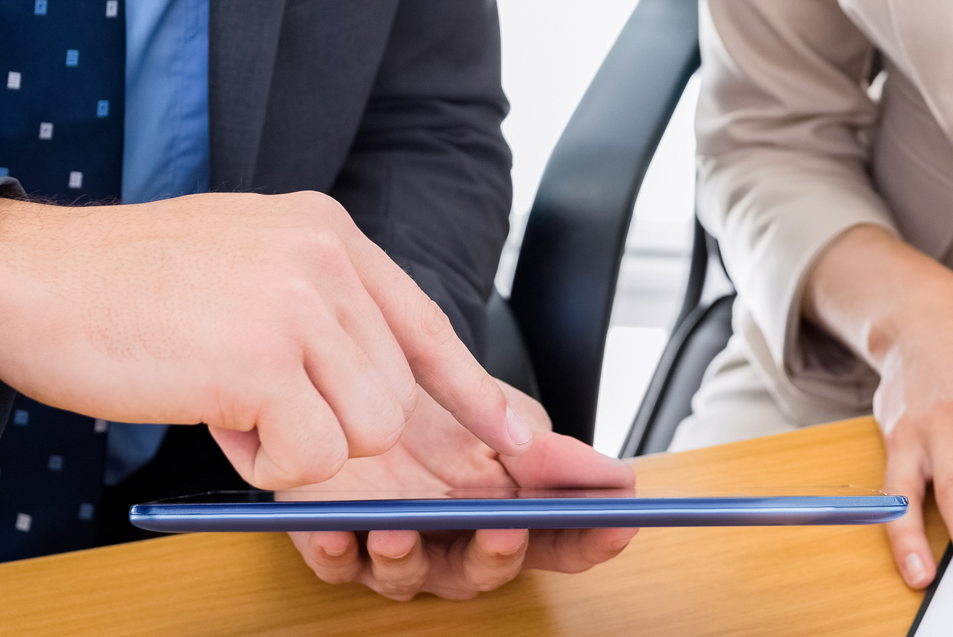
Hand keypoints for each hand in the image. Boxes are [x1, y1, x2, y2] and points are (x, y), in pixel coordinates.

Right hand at [0, 190, 531, 489]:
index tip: (520, 441)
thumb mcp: (249, 268)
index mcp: (329, 233)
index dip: (474, 393)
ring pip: (362, 431)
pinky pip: (306, 458)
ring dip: (293, 446)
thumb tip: (385, 402)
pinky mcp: (261, 356)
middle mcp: (328, 257)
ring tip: (226, 401)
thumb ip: (318, 314)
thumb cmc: (130, 289)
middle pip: (397, 398)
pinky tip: (209, 411)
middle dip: (335, 431)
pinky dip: (259, 461)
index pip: (428, 325)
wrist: (34, 277)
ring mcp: (299, 302)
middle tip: (259, 411)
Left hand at [286, 383, 636, 601]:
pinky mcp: (338, 539)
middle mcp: (454, 539)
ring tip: (396, 529)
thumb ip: (548, 452)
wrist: (371, 376)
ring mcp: (398, 544)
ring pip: (406, 575)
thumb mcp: (503, 414)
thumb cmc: (444, 404)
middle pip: (484, 569)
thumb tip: (616, 478)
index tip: (619, 527)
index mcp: (504, 512)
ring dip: (404, 558)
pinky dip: (334, 551)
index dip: (591, 540)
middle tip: (504, 529)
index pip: (558, 541)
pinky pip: (335, 561)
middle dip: (496, 555)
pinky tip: (334, 530)